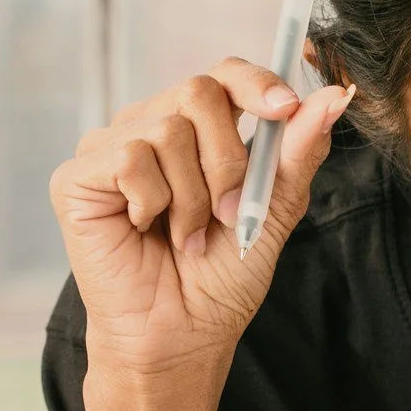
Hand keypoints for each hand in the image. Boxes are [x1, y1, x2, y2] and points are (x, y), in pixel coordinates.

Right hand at [51, 60, 354, 389]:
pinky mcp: (76, 176)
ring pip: (168, 130)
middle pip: (199, 92)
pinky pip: (131, 158)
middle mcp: (149, 125)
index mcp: (197, 129)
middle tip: (226, 214)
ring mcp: (109, 147)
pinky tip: (146, 231)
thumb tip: (334, 97)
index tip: (286, 109)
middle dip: (228, 162)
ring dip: (192, 197)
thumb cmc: (222, 278)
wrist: (182, 336)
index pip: (224, 74)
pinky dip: (154, 203)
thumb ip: (298, 152)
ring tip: (185, 235)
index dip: (256, 83)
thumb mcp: (274, 209)